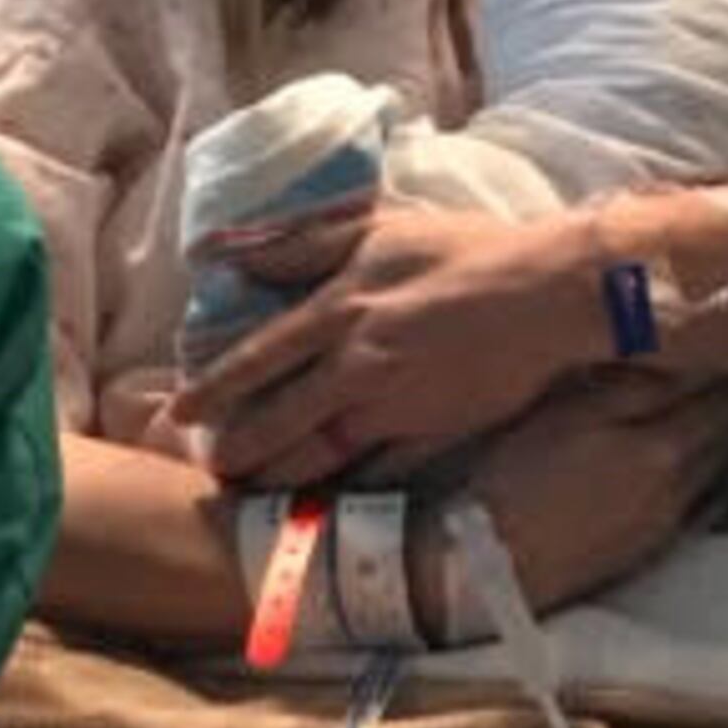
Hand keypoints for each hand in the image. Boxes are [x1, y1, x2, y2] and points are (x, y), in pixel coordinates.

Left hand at [168, 202, 603, 486]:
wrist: (547, 294)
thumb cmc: (465, 251)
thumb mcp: (378, 228)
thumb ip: (302, 244)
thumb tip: (232, 253)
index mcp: (339, 311)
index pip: (258, 358)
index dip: (214, 388)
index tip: (180, 413)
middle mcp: (356, 366)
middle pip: (280, 419)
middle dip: (238, 449)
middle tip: (209, 469)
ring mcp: (394, 407)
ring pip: (318, 454)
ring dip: (279, 474)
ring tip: (251, 489)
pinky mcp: (431, 435)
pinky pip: (374, 472)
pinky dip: (345, 488)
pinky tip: (323, 498)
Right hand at [419, 372, 727, 627]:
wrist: (492, 571)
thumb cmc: (513, 482)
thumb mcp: (561, 415)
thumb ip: (624, 386)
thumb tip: (670, 354)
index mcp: (659, 444)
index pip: (710, 387)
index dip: (717, 355)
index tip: (718, 330)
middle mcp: (677, 482)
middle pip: (723, 424)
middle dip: (727, 389)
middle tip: (726, 358)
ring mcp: (668, 518)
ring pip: (718, 462)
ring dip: (721, 430)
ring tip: (714, 400)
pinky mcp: (653, 547)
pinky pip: (706, 501)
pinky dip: (713, 474)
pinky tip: (706, 462)